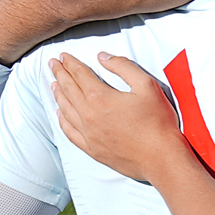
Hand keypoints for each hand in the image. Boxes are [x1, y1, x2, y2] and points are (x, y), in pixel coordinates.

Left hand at [50, 52, 187, 183]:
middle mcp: (89, 115)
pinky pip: (70, 132)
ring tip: (54, 84)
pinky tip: (60, 114)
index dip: (70, 63)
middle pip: (68, 89)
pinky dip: (62, 120)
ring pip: (66, 109)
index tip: (63, 56)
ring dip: (58, 94)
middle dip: (60, 74)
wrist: (162, 158)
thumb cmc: (158, 124)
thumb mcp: (147, 86)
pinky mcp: (92, 149)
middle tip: (53, 64)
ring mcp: (88, 134)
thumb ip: (123, 67)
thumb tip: (103, 57)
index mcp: (100, 97)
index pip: (79, 74)